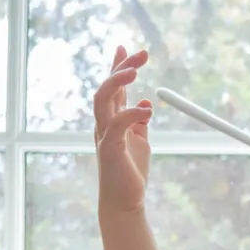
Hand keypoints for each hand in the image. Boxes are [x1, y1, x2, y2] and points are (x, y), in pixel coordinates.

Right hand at [94, 45, 153, 213]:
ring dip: (117, 82)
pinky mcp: (110, 149)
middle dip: (122, 67)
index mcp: (112, 121)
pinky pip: (117, 124)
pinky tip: (146, 111)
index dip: (118, 66)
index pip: (113, 88)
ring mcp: (104, 136)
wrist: (124, 202)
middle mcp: (104, 124)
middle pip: (107, 87)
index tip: (126, 47)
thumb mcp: (140, 143)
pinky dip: (131, 113)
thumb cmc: (130, 174)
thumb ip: (140, 122)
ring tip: (134, 71)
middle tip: (141, 53)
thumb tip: (147, 102)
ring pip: (103, 99)